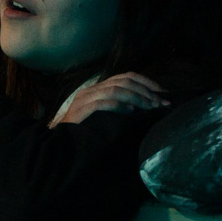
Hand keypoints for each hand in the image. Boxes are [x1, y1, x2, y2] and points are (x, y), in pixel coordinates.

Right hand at [53, 71, 171, 123]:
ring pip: (115, 90)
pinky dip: (118, 105)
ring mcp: (84, 99)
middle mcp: (90, 90)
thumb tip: (143, 107)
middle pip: (123, 81)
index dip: (146, 82)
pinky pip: (102, 104)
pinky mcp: (80, 111)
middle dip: (146, 91)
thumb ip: (118, 108)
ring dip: (137, 97)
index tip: (163, 93)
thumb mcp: (103, 117)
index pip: (125, 76)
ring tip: (151, 107)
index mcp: (97, 88)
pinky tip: (131, 111)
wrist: (58, 144)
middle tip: (161, 103)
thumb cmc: (83, 132)